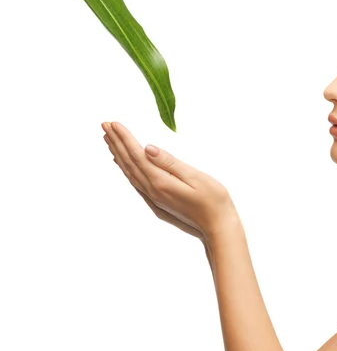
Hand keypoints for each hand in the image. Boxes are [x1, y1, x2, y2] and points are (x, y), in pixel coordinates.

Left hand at [101, 121, 237, 245]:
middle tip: (104, 125)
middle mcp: (153, 190)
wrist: (218, 227)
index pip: (137, 155)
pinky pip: (136, 182)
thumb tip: (147, 148)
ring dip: (118, 154)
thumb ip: (170, 163)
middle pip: (129, 162)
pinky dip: (126, 169)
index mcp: (160, 182)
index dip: (124, 138)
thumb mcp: (195, 177)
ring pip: (130, 172)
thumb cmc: (213, 200)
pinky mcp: (158, 202)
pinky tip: (122, 164)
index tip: (113, 123)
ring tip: (108, 139)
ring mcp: (154, 198)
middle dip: (116, 142)